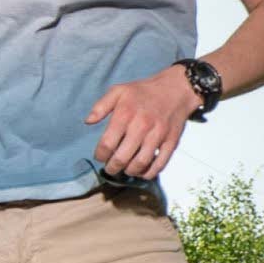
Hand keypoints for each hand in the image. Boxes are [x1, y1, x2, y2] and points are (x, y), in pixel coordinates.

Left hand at [86, 64, 197, 179]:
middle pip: (122, 158)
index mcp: (125, 114)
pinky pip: (159, 164)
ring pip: (140, 164)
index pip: (107, 144)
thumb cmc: (144, 91)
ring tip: (125, 170)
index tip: (100, 156)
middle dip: (112, 168)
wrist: (176, 89)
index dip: (100, 155)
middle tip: (110, 168)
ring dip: (129, 172)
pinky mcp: (171, 142)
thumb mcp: (119, 91)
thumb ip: (101, 106)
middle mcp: (141, 126)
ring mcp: (158, 135)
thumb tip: (88, 122)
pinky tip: (142, 171)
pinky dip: (149, 173)